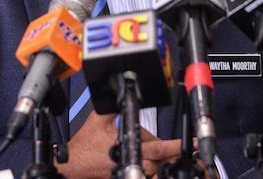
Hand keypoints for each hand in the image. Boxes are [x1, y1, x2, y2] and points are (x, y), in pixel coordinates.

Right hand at [59, 112, 182, 177]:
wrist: (72, 164)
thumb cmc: (84, 145)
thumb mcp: (99, 118)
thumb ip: (115, 105)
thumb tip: (128, 93)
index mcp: (126, 146)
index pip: (157, 147)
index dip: (174, 145)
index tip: (189, 143)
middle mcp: (130, 162)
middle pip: (159, 158)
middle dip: (165, 150)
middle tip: (170, 144)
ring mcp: (128, 172)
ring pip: (153, 168)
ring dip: (156, 159)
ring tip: (154, 150)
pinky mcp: (124, 176)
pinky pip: (143, 173)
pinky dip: (146, 166)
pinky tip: (141, 159)